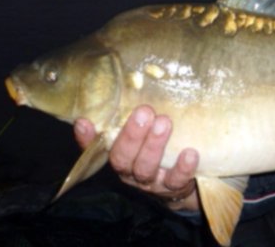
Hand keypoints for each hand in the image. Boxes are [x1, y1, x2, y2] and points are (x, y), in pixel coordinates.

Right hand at [74, 105, 199, 209]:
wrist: (180, 181)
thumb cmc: (156, 148)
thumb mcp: (142, 133)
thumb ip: (130, 116)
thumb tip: (121, 86)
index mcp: (118, 154)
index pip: (96, 147)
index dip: (87, 138)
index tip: (84, 122)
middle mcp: (129, 171)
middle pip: (122, 158)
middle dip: (132, 135)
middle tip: (145, 112)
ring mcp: (150, 181)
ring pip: (146, 168)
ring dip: (154, 146)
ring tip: (165, 122)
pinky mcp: (172, 187)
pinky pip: (176, 180)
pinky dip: (183, 167)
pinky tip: (190, 153)